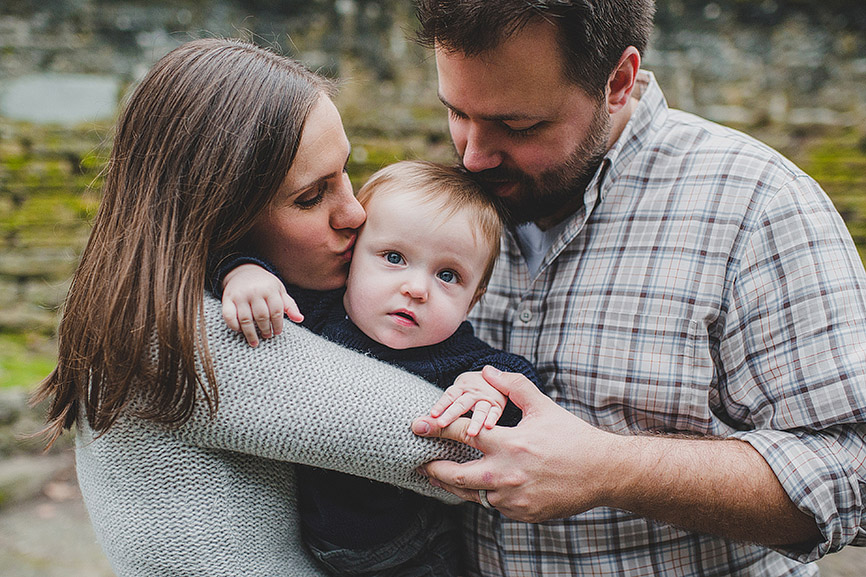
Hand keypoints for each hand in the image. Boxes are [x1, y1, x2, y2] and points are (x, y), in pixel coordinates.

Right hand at [221, 264, 302, 346]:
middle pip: (261, 316)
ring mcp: (239, 295)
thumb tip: (300, 319)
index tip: (277, 332)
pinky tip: (240, 331)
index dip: (278, 324)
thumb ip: (290, 306)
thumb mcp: (280, 291)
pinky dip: (234, 326)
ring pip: (245, 319)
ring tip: (255, 341)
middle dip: (265, 329)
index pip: (276, 311)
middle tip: (267, 336)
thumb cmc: (266, 285)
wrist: (244, 271)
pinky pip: (228, 316)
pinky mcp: (227, 299)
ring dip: (251, 333)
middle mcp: (254, 291)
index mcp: (270, 289)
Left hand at [412, 366, 619, 521]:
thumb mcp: (543, 406)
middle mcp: (508, 474)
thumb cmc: (572, 436)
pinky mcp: (522, 514)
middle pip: (456, 475)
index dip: (437, 428)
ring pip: (472, 495)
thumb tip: (487, 370)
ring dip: (454, 486)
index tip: (419, 426)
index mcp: (510, 444)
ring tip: (439, 476)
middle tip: (420, 463)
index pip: (462, 434)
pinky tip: (473, 488)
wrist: (602, 472)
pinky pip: (493, 506)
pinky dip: (482, 496)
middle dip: (434, 468)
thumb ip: (513, 386)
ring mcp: (514, 498)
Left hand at [429, 369, 508, 436]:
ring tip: (470, 433)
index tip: (432, 414)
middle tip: (442, 424)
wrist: (494, 374)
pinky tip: (489, 427)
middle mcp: (472, 392)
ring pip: (479, 410)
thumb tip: (417, 426)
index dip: (440, 405)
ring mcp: (485, 398)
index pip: (448, 397)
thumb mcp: (457, 391)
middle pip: (461, 404)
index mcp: (460, 388)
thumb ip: (442, 407)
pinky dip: (492, 419)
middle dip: (451, 414)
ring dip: (475, 421)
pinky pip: (495, 412)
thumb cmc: (469, 388)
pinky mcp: (497, 405)